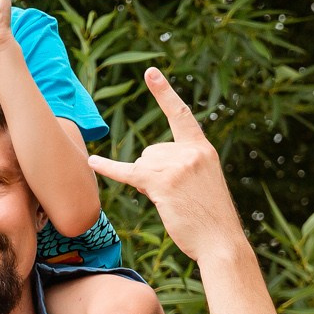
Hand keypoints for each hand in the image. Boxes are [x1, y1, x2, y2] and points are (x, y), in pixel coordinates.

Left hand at [87, 68, 248, 264]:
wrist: (220, 240)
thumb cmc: (210, 217)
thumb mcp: (202, 181)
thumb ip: (180, 164)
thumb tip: (144, 163)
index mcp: (202, 148)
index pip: (180, 114)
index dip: (164, 93)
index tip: (150, 73)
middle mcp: (191, 151)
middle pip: (150, 152)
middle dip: (154, 175)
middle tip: (178, 197)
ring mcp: (177, 165)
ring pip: (142, 165)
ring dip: (149, 185)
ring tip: (174, 202)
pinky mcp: (162, 183)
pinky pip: (129, 172)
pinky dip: (109, 168)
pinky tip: (92, 162)